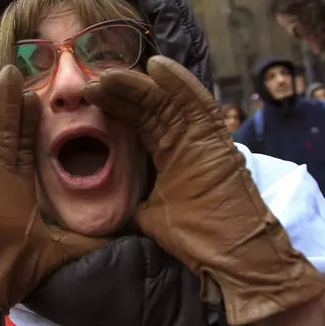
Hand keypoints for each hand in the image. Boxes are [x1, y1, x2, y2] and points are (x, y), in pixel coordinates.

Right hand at [0, 66, 104, 325]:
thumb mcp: (63, 250)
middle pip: (0, 133)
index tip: (35, 93)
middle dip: (4, 102)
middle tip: (8, 69)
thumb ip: (88, 239)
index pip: (23, 144)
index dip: (28, 119)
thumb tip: (121, 237)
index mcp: (18, 188)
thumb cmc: (17, 273)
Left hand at [83, 56, 324, 325]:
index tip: (91, 96)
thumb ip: (137, 201)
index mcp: (170, 154)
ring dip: (138, 85)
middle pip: (150, 106)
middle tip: (92, 81)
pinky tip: (156, 65)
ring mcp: (202, 138)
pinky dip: (179, 83)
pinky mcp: (217, 141)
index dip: (117, 106)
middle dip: (121, 92)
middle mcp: (186, 140)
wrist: (233, 260)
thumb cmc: (198, 240)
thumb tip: (116, 203)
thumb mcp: (151, 217)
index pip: (140, 121)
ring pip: (167, 101)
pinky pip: (197, 104)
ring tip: (109, 73)